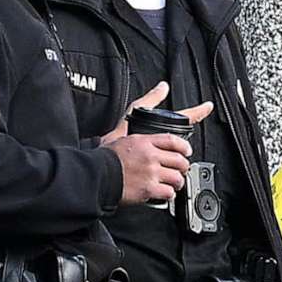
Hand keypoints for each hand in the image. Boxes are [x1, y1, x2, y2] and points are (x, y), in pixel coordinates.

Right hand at [99, 81, 216, 204]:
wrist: (95, 175)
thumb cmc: (106, 154)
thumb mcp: (123, 126)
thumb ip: (144, 106)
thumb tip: (162, 87)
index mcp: (145, 141)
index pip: (173, 140)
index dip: (184, 146)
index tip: (187, 150)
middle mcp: (150, 156)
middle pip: (179, 160)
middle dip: (182, 166)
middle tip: (179, 170)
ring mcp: (150, 173)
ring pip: (177, 177)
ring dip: (177, 181)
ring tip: (172, 183)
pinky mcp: (148, 189)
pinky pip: (168, 193)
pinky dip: (168, 194)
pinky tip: (163, 192)